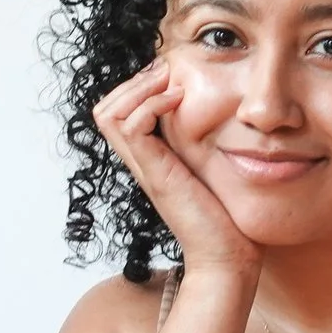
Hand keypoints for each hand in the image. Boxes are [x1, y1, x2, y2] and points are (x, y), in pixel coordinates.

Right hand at [92, 57, 257, 274]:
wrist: (227, 258)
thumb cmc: (226, 219)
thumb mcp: (212, 170)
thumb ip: (205, 147)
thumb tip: (222, 116)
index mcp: (151, 159)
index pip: (117, 112)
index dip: (136, 87)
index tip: (170, 77)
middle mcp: (141, 162)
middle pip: (104, 108)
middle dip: (133, 81)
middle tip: (167, 73)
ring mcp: (146, 169)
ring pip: (109, 113)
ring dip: (139, 88)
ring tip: (171, 84)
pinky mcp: (157, 174)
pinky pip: (132, 127)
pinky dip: (150, 106)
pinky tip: (179, 103)